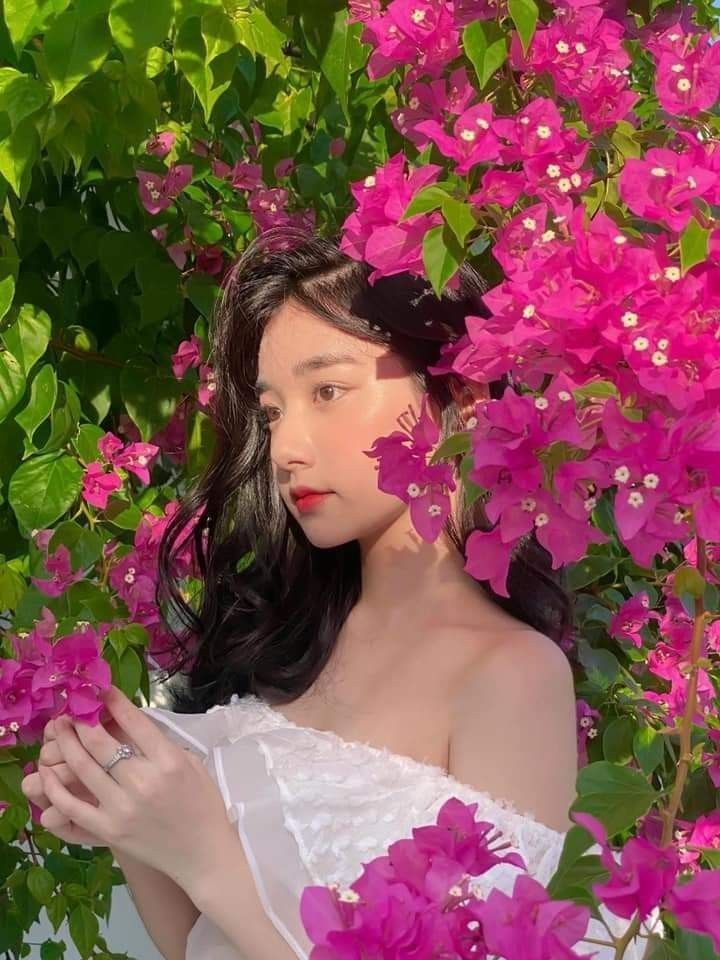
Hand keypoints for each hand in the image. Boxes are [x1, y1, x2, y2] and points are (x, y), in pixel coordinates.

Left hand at [35, 685, 236, 891]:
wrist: (203, 854)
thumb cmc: (203, 805)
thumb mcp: (192, 764)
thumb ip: (163, 744)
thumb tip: (132, 723)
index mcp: (168, 761)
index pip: (133, 722)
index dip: (113, 702)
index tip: (101, 690)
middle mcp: (143, 781)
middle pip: (100, 742)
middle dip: (81, 720)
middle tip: (71, 709)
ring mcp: (122, 808)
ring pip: (82, 768)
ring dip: (65, 743)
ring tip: (58, 729)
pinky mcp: (108, 830)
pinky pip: (72, 806)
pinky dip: (55, 787)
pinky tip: (47, 772)